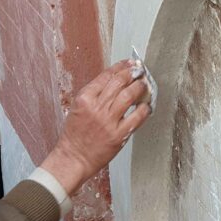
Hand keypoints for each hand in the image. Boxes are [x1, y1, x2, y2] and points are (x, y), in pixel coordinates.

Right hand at [41, 59, 151, 194]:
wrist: (73, 157)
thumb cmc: (75, 135)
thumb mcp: (78, 108)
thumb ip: (95, 95)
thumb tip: (116, 82)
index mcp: (85, 98)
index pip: (106, 76)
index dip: (121, 67)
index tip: (129, 63)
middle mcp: (96, 107)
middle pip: (119, 82)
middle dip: (132, 73)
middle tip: (140, 70)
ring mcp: (108, 121)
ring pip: (129, 96)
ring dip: (140, 87)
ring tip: (144, 85)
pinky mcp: (118, 134)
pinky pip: (136, 117)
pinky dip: (144, 109)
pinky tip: (147, 106)